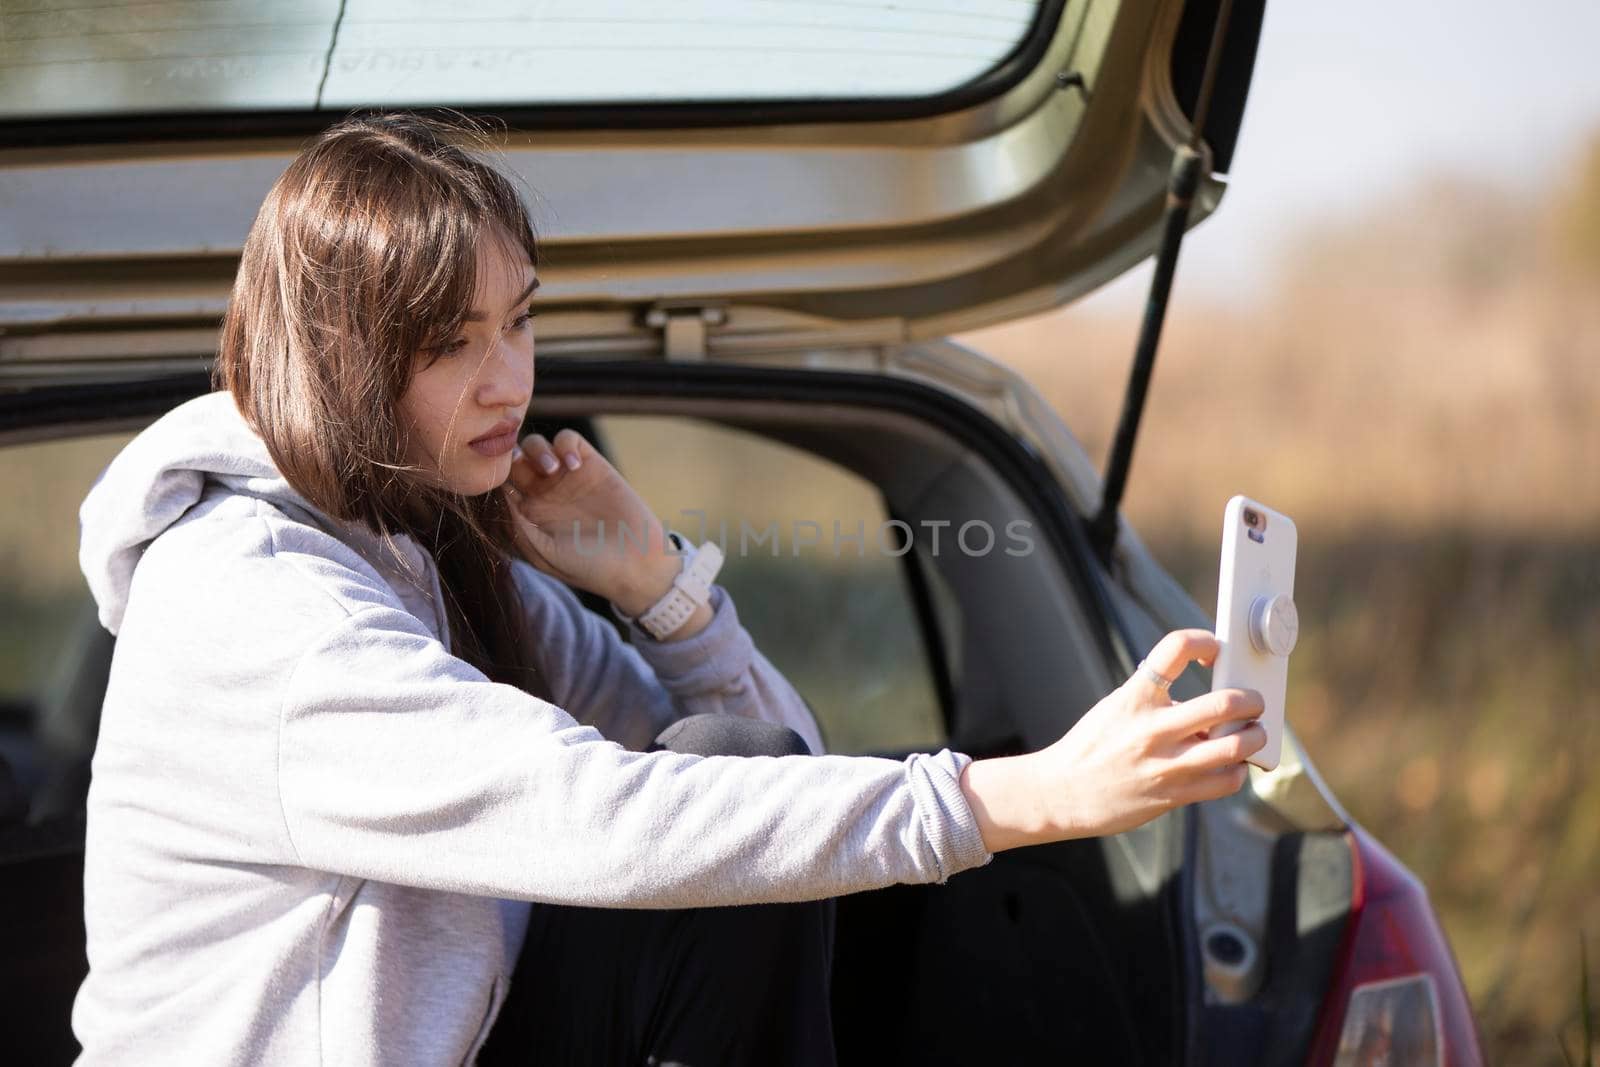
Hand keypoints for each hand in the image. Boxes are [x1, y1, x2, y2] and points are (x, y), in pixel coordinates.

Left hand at [501, 429, 680, 614]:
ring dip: (536, 450)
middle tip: (522, 467)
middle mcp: (543, 493)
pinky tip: (573, 466)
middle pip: (513, 459)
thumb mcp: (544, 554)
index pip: (500, 485)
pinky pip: (568, 439)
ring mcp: (566, 477)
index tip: (497, 480)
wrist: (635, 563)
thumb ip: (518, 527)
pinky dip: (566, 445)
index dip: (494, 477)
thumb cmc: (588, 567)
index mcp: (527, 515)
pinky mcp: (592, 465)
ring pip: (536, 445)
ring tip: (551, 469)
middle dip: (511, 457)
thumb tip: (498, 496)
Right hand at [959, 629, 1265, 851]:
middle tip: (1253, 701)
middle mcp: (1153, 728)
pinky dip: (1237, 771)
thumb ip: (1159, 701)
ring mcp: (1167, 764)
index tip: (1214, 650)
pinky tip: (1229, 766)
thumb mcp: (1118, 707)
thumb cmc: (1093, 746)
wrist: (1063, 792)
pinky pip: (1226, 781)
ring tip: (1252, 733)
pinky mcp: (1174, 795)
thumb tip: (1209, 705)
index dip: (1205, 641)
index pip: (1176, 648)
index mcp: (1135, 697)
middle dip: (1251, 699)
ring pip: (1236, 746)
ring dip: (1254, 736)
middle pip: (1224, 703)